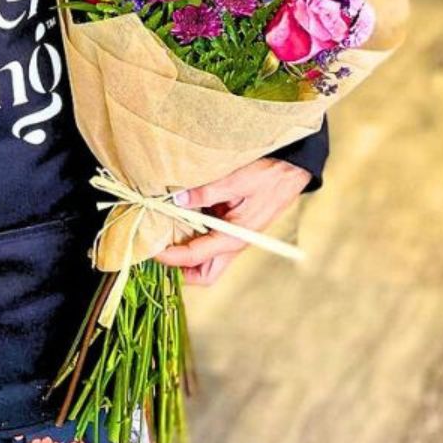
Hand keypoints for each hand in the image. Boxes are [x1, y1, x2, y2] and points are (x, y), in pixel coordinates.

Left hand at [153, 157, 310, 286]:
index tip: (150, 248)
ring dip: (185, 253)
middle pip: (203, 272)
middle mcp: (232, 243)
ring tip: (162, 233)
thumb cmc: (268, 176)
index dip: (169, 257)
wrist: (291, 170)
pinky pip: (209, 240)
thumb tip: (178, 199)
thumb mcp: (237, 180)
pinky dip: (192, 235)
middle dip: (179, 268)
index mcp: (234, 238)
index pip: (195, 258)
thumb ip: (206, 191)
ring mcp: (233, 236)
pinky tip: (178, 217)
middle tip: (157, 249)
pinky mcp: (232, 226)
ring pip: (206, 260)